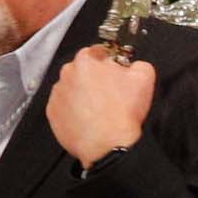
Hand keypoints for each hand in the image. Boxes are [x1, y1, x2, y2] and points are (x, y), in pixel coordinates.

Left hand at [48, 44, 155, 170]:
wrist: (107, 145)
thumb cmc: (122, 113)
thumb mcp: (144, 77)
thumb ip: (137, 63)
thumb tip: (133, 65)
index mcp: (86, 60)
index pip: (97, 52)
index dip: (109, 62)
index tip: (114, 71)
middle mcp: (67, 74)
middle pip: (82, 70)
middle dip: (94, 78)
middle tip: (109, 93)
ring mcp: (58, 94)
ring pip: (72, 88)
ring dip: (83, 94)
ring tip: (99, 109)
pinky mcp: (53, 113)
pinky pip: (64, 107)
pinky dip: (73, 110)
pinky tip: (88, 118)